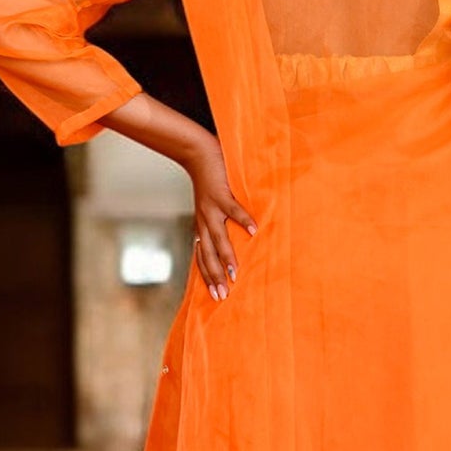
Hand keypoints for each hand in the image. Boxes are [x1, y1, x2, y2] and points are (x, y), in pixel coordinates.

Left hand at [186, 134, 256, 299]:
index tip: (215, 296)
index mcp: (201, 227)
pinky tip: (254, 231)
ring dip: (226, 257)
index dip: (207, 277)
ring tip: (235, 273)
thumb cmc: (208, 182)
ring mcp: (211, 209)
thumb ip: (216, 223)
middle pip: (207, 255)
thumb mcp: (208, 207)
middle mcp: (203, 222)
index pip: (201, 258)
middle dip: (214, 277)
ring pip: (217, 239)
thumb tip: (231, 241)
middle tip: (223, 295)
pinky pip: (233, 210)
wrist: (196, 154)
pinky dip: (243, 221)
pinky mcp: (221, 194)